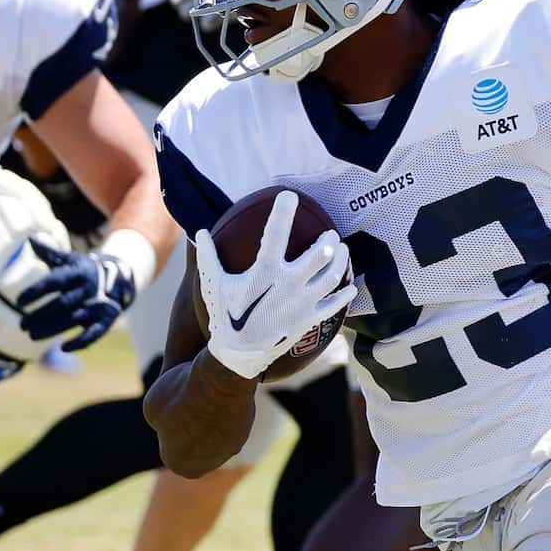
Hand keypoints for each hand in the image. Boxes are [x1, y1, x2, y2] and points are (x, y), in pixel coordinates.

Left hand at [6, 238, 137, 349]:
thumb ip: (50, 253)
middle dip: (40, 315)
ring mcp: (98, 305)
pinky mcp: (106, 320)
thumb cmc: (86, 270)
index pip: (54, 282)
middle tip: (21, 325)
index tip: (19, 301)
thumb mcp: (72, 259)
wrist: (122, 278)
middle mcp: (88, 289)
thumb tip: (30, 240)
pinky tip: (63, 348)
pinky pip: (94, 334)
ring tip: (31, 335)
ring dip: (51, 329)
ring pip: (72, 320)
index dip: (36, 291)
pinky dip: (80, 342)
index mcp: (78, 272)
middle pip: (61, 304)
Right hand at [197, 203, 354, 381]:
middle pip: (319, 255)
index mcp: (265, 271)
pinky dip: (345, 294)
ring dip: (341, 261)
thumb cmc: (225, 316)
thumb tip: (200, 231)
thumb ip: (208, 256)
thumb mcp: (212, 284)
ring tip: (343, 250)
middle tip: (329, 234)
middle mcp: (289, 284)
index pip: (276, 234)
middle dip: (327, 240)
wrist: (240, 355)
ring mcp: (303, 302)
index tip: (289, 196)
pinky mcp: (311, 319)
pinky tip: (351, 286)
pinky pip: (334, 304)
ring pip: (332, 276)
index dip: (283, 212)